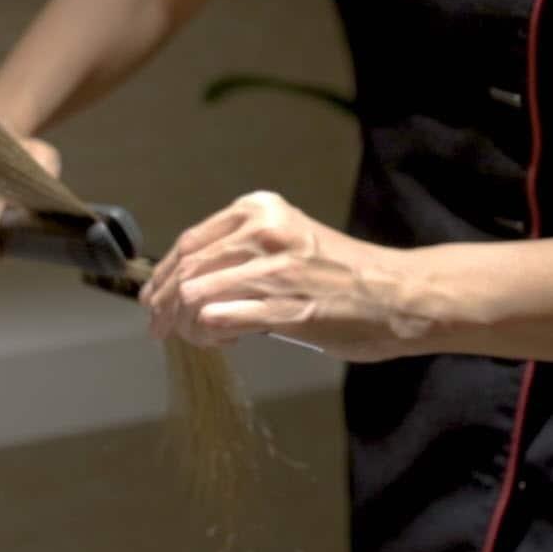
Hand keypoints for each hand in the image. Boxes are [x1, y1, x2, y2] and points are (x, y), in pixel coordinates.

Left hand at [139, 191, 432, 361]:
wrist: (401, 294)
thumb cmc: (342, 274)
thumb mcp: (285, 242)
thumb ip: (240, 254)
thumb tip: (187, 284)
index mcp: (258, 210)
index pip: (189, 243)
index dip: (162, 275)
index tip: (151, 298)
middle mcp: (262, 231)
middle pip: (187, 269)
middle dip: (164, 303)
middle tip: (159, 327)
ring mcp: (274, 269)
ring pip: (196, 295)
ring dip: (184, 323)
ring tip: (192, 337)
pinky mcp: (286, 306)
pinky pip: (222, 319)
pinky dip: (208, 334)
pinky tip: (219, 341)